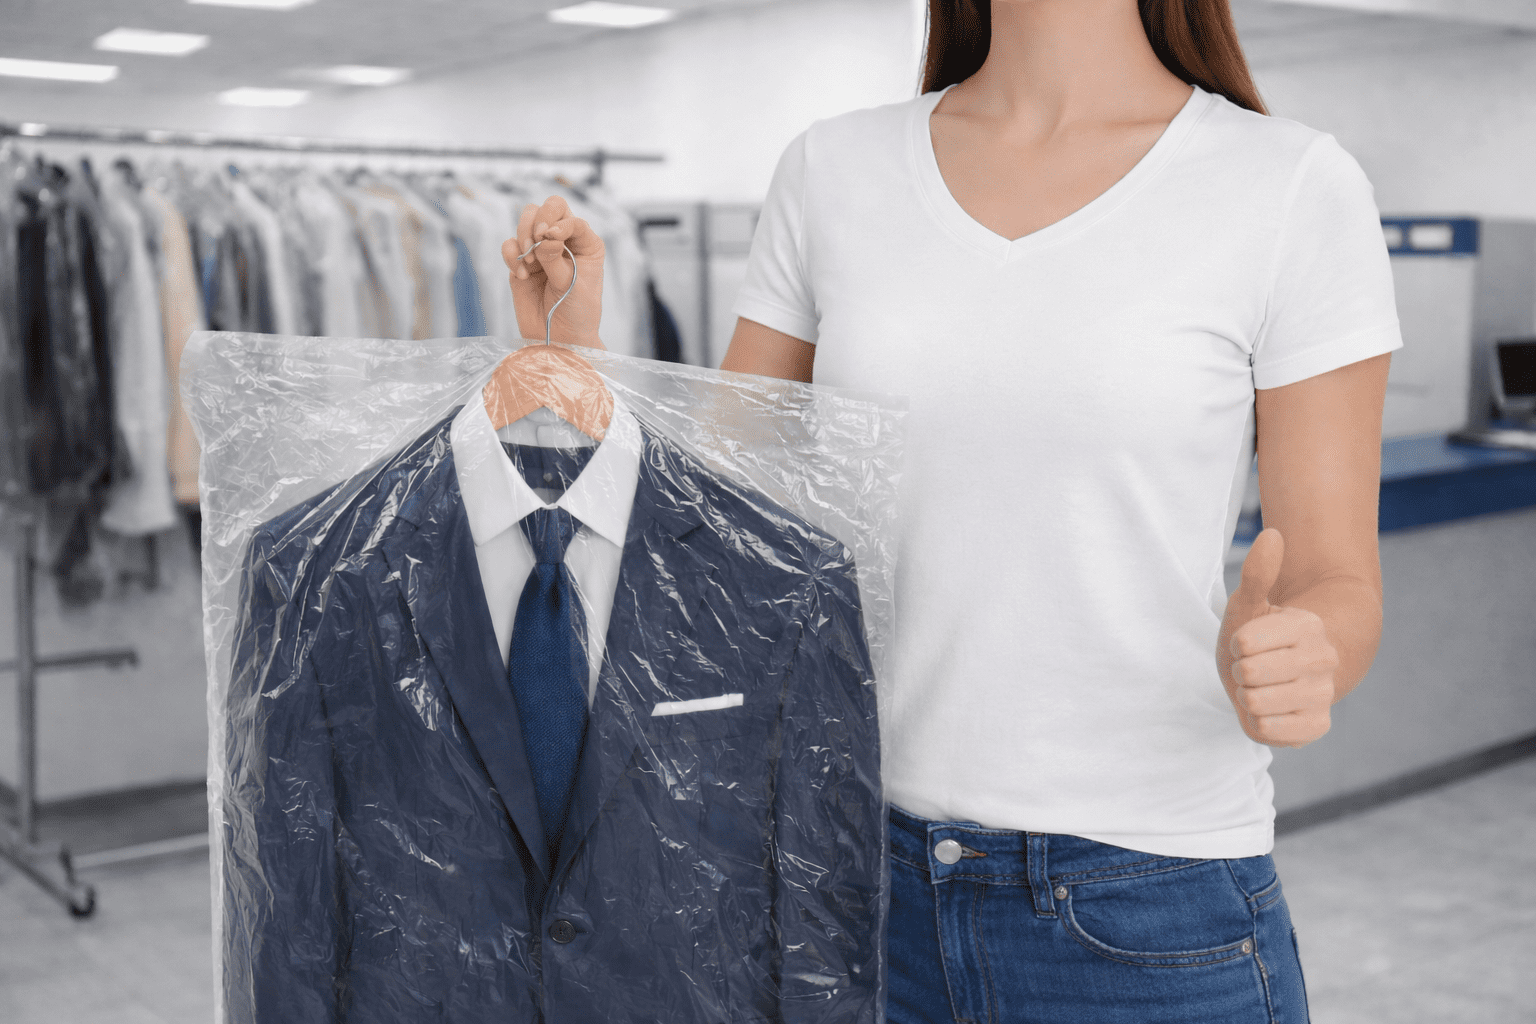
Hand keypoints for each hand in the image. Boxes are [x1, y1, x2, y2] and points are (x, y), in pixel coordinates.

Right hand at [502, 195, 605, 346]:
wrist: (561, 339)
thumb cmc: (578, 313)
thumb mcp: (574, 287)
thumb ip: (557, 260)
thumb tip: (544, 238)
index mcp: (586, 243)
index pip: (571, 218)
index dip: (560, 223)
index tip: (552, 238)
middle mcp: (564, 241)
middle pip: (549, 208)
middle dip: (539, 220)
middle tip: (536, 242)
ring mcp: (541, 250)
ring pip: (527, 219)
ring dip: (523, 235)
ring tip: (529, 263)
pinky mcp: (521, 263)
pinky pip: (509, 245)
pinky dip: (511, 255)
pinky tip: (521, 276)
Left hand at [1216, 528, 1338, 747]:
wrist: (1275, 677)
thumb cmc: (1257, 638)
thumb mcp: (1248, 604)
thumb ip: (1257, 572)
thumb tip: (1272, 535)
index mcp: (1308, 626)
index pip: (1244, 643)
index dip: (1235, 644)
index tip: (1247, 643)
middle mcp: (1323, 660)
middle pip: (1248, 674)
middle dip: (1239, 672)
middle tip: (1252, 668)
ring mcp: (1322, 695)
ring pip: (1255, 704)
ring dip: (1246, 697)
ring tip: (1260, 688)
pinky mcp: (1316, 727)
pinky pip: (1266, 731)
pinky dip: (1256, 723)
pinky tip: (1268, 710)